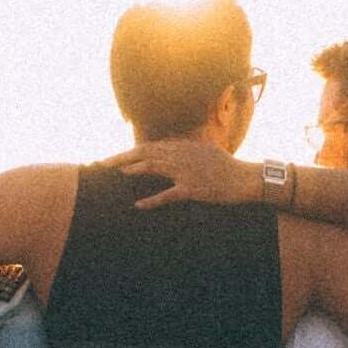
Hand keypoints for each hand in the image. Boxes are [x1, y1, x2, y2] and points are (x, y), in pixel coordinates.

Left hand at [105, 138, 261, 210]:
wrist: (245, 178)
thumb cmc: (226, 167)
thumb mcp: (205, 150)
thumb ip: (187, 146)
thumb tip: (173, 143)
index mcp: (183, 146)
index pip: (151, 146)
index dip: (131, 152)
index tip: (115, 158)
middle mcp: (181, 155)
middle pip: (145, 153)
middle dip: (121, 157)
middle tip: (102, 164)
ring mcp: (186, 171)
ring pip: (152, 167)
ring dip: (131, 170)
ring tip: (114, 175)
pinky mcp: (192, 189)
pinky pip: (167, 195)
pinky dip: (152, 200)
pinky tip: (138, 205)